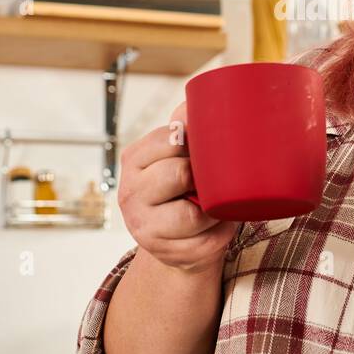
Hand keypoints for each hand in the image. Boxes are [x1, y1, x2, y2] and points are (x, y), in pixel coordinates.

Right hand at [116, 99, 240, 273]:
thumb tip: (198, 99)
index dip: (193, 143)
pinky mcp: (167, 254)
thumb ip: (184, 126)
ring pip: (193, 214)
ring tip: (217, 205)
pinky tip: (218, 226)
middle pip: (178, 174)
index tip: (203, 147)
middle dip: (203, 177)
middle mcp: (130, 193)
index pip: (168, 140)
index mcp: (134, 160)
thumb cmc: (182, 187)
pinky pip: (207, 241)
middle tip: (212, 180)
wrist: (176, 241)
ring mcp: (145, 227)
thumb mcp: (174, 155)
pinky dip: (222, 233)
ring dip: (215, 209)